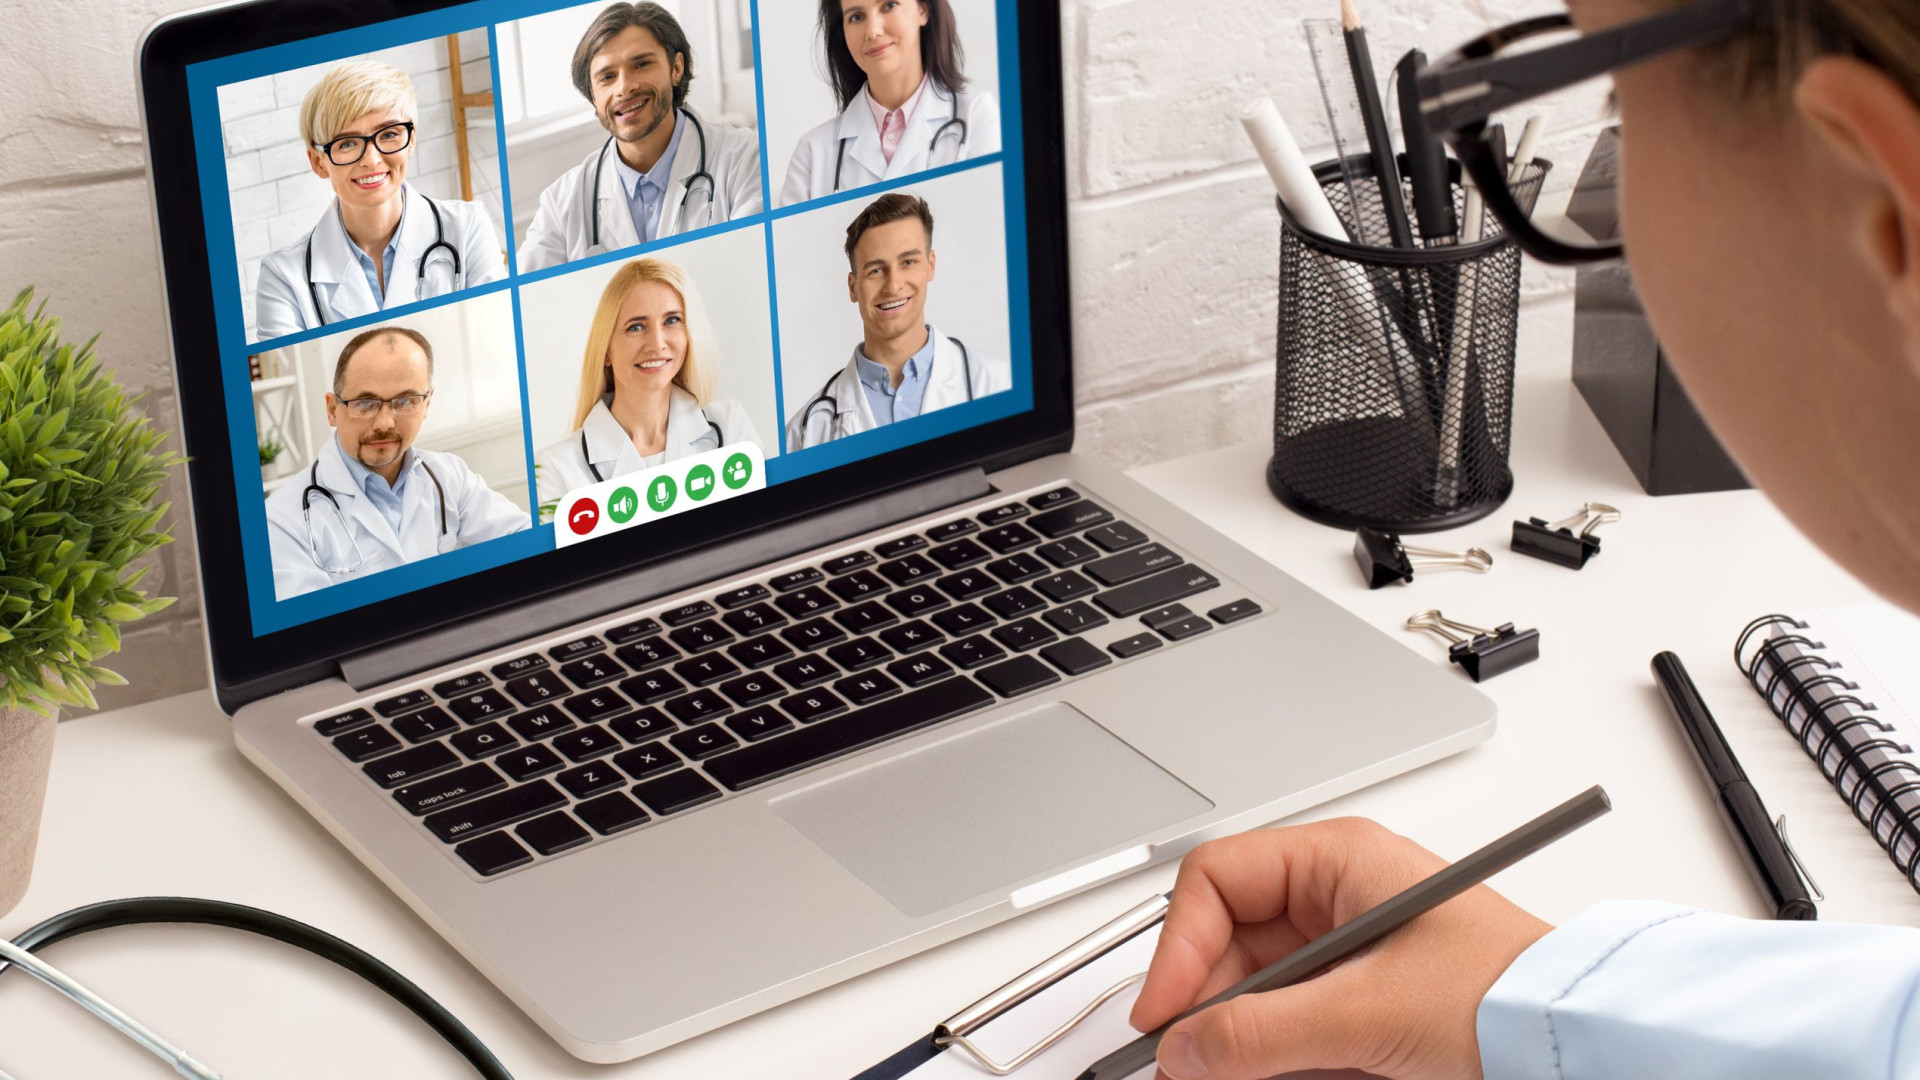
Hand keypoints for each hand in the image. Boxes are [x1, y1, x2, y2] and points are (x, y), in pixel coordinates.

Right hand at [1128, 818, 1552, 1079]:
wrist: (1583, 1046)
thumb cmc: (1509, 997)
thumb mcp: (1367, 1013)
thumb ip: (1261, 1033)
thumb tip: (1183, 1049)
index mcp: (1339, 862)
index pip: (1218, 881)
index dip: (1180, 946)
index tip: (1163, 1016)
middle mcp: (1339, 898)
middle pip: (1230, 944)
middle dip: (1207, 1008)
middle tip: (1188, 1065)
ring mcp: (1351, 955)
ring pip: (1257, 996)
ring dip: (1246, 1043)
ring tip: (1242, 1075)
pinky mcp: (1366, 1008)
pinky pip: (1294, 1031)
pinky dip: (1283, 1061)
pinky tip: (1295, 1075)